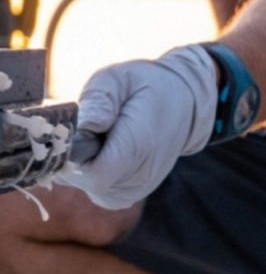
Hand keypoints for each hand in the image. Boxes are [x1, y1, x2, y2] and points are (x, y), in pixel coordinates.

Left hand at [55, 45, 216, 209]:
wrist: (184, 103)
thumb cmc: (145, 86)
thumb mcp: (119, 78)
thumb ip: (99, 100)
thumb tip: (84, 126)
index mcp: (139, 145)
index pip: (92, 173)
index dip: (74, 154)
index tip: (78, 128)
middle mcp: (140, 176)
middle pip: (85, 180)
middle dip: (77, 155)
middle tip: (94, 126)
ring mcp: (136, 190)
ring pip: (87, 187)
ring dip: (84, 162)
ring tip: (104, 135)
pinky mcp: (129, 196)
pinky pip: (96, 191)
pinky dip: (92, 171)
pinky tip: (106, 149)